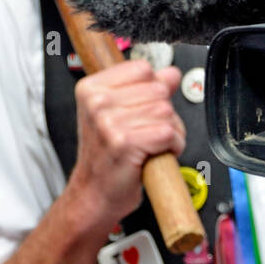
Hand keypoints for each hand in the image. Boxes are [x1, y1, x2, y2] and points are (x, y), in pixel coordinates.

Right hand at [65, 60, 184, 231]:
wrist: (93, 194)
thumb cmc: (107, 156)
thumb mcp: (119, 113)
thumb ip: (147, 88)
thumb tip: (170, 73)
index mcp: (91, 88)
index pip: (143, 68)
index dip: (152, 89)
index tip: (140, 109)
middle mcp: (97, 102)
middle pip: (159, 89)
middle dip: (164, 113)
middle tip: (146, 132)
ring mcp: (109, 122)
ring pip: (167, 112)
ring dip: (170, 131)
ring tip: (150, 144)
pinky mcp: (125, 142)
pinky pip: (169, 133)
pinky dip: (172, 146)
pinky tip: (155, 154)